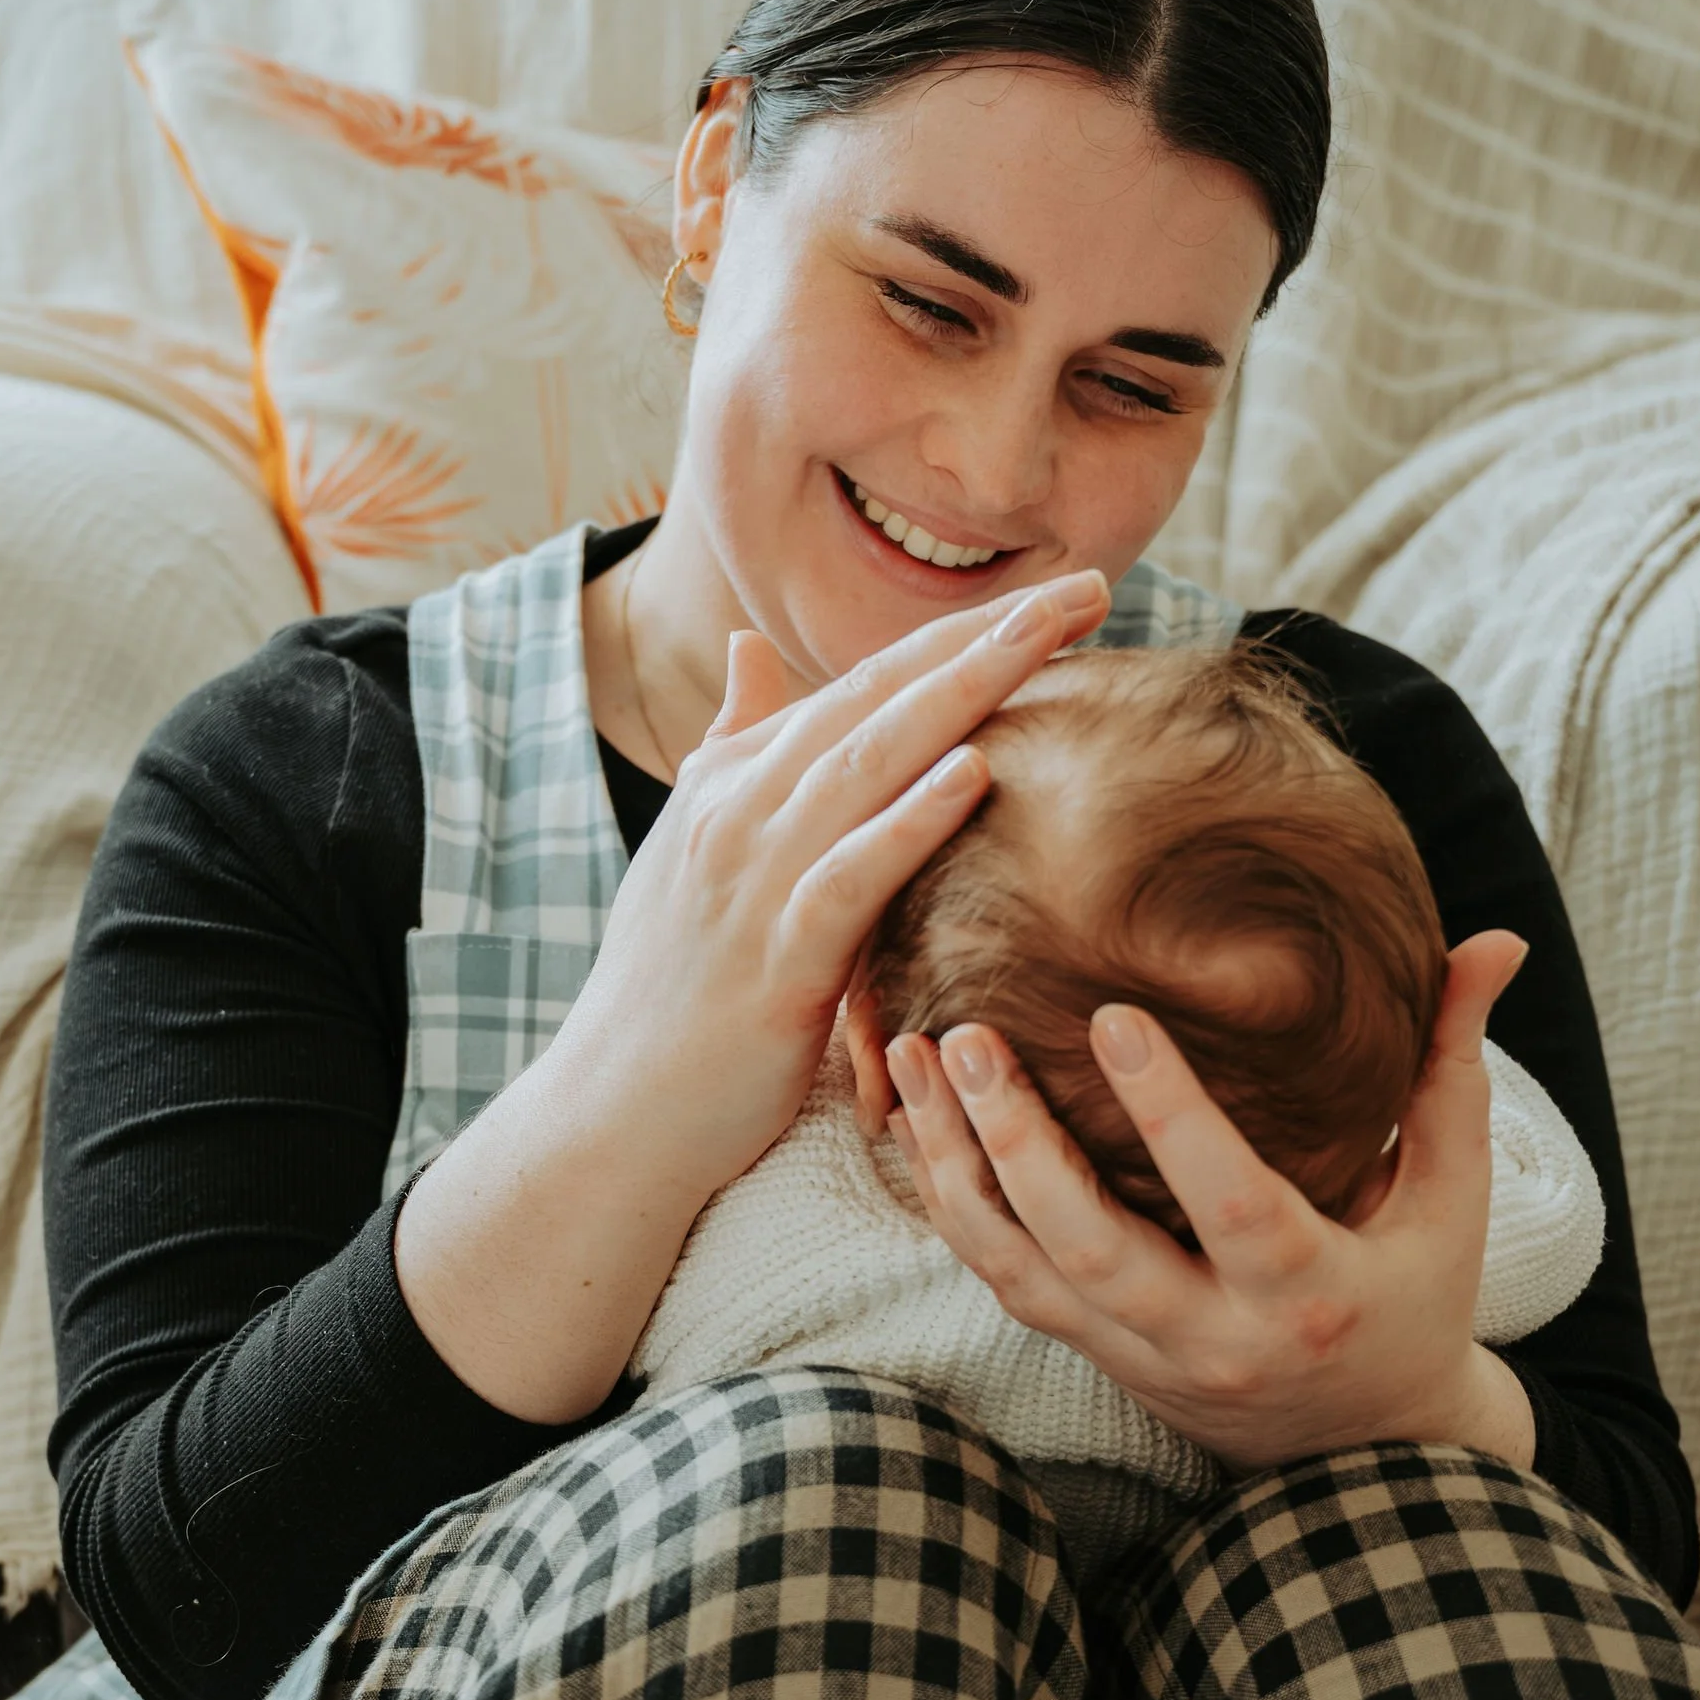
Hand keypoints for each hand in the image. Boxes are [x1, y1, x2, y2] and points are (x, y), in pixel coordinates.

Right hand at [561, 567, 1113, 1208]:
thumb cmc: (671, 989)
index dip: (963, 631)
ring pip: (867, 763)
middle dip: (985, 636)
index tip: (1057, 594)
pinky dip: (908, 820)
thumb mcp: (692, 850)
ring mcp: (751, 880)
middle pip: (877, 699)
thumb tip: (747, 650)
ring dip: (963, 695)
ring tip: (1049, 641)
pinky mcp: (774, 962)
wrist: (612, 1111)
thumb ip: (732, 746)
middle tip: (1087, 587)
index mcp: (732, 779)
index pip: (864, 681)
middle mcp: (738, 809)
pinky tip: (973, 773)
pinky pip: (850, 877)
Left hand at [884, 927, 1538, 1471]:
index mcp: (1308, 1294)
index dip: (1172, 1117)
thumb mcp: (1453, 1198)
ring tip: (913, 1059)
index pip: (1232, 1204)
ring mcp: (1137, 1353)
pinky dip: (947, 1202)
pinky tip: (911, 1118)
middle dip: (1020, 1145)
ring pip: (1021, 1271)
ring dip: (956, 1168)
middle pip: (1091, 1249)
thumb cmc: (1414, 1297)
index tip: (1113, 1017)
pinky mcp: (1088, 1352)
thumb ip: (1450, 1066)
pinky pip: (998, 1280)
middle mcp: (1210, 1337)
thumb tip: (1494, 941)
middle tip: (968, 1036)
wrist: (1359, 1448)